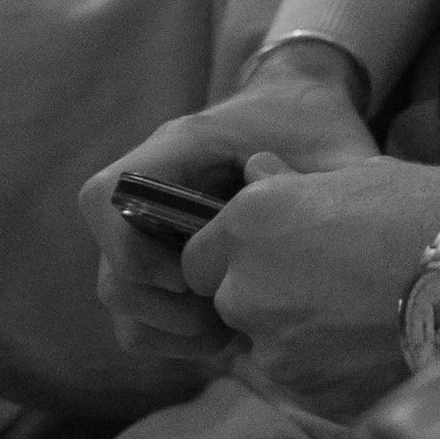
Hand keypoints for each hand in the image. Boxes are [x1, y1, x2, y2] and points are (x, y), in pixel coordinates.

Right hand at [79, 51, 376, 361]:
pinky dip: (175, 333)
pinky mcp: (163, 254)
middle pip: (111, 269)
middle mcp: (151, 188)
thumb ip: (326, 192)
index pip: (108, 197)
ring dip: (168, 329)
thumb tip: (331, 252)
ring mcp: (152, 224)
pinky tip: (229, 331)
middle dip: (162, 311)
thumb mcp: (331, 150)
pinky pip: (141, 312)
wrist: (301, 105)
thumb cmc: (313, 123)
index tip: (193, 280)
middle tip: (226, 321)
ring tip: (232, 334)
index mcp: (180, 149)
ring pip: (121, 298)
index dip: (134, 251)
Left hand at [192, 157, 439, 415]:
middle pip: (228, 303)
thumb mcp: (360, 177)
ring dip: (295, 336)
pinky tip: (372, 344)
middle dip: (263, 296)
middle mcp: (246, 287)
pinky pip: (301, 380)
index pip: (197, 257)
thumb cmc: (430, 212)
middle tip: (326, 284)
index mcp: (251, 222)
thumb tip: (255, 172)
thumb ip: (293, 185)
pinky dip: (325, 368)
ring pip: (265, 346)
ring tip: (358, 316)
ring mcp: (275, 347)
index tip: (274, 254)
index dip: (231, 256)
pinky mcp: (309, 393)